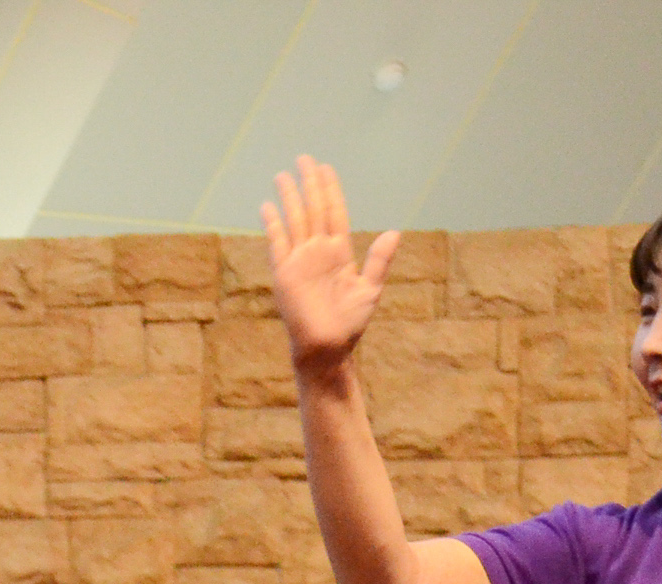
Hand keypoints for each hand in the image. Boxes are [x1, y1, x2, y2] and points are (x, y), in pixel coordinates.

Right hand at [258, 156, 399, 377]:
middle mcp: (317, 252)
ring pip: (295, 220)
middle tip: (304, 158)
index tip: (325, 168)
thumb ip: (379, 259)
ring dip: (289, 197)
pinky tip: (267, 206)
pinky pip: (277, 243)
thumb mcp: (370, 288)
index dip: (330, 190)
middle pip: (313, 209)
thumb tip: (394, 232)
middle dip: (309, 183)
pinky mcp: (284, 273)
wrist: (328, 347)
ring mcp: (299, 261)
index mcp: (339, 252)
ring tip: (283, 175)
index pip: (334, 212)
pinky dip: (272, 224)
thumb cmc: (350, 323)